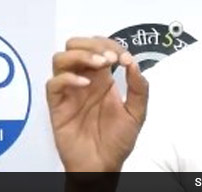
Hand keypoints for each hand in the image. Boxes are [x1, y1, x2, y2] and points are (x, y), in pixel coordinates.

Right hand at [46, 37, 148, 171]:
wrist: (104, 165)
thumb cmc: (119, 139)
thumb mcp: (137, 113)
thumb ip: (139, 88)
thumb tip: (133, 63)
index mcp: (103, 78)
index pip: (100, 47)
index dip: (111, 45)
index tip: (123, 58)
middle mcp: (84, 80)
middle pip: (75, 45)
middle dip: (92, 44)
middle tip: (109, 58)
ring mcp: (69, 92)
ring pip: (60, 58)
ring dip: (81, 55)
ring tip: (100, 65)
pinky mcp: (57, 106)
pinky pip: (53, 84)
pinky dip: (68, 78)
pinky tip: (85, 84)